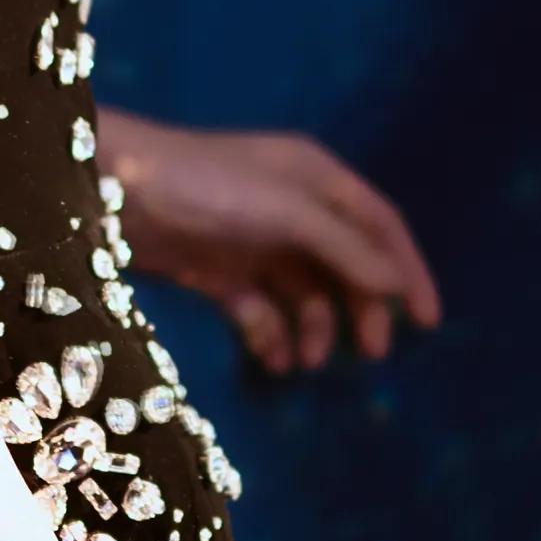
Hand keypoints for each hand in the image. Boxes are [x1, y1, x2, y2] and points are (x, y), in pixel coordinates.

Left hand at [94, 108, 440, 373]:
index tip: (428, 322)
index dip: (407, 271)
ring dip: (314, 328)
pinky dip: (271, 335)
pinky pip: (261, 311)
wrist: (112, 190)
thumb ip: (346, 249)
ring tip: (308, 361)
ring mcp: (253, 241)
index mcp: (315, 179)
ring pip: (304, 294)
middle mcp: (291, 208)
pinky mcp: (217, 272)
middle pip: (346, 266)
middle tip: (370, 353)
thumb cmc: (206, 186)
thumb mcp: (288, 212)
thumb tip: (397, 285)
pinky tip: (273, 358)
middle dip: (361, 309)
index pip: (379, 226)